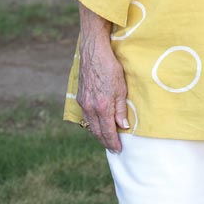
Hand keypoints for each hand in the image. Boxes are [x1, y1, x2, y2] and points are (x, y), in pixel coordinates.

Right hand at [77, 33, 128, 151]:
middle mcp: (90, 108)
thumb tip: (123, 126)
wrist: (94, 53)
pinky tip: (97, 124)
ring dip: (98, 134)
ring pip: (90, 125)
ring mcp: (83, 103)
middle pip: (97, 131)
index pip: (108, 131)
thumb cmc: (110, 68)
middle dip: (105, 142)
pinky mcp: (80, 97)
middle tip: (113, 149)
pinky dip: (92, 124)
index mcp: (102, 107)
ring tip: (106, 140)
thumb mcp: (121, 88)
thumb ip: (120, 109)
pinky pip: (86, 116)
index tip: (119, 149)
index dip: (113, 142)